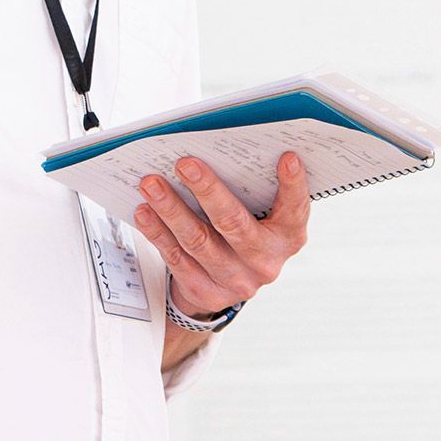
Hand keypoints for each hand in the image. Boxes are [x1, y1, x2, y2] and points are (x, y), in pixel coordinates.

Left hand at [134, 152, 311, 317]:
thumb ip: (258, 188)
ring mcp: (236, 281)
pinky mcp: (206, 291)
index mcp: (288, 237)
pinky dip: (158, 232)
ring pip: (198, 241)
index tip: (286, 158)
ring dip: (171, 209)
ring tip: (152, 184)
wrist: (232, 283)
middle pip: (233, 224)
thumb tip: (224, 149)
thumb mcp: (266, 214)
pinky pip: (177, 258)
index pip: (295, 209)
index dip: (293, 185)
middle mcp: (265, 262)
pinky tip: (145, 211)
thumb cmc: (249, 231)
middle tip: (185, 164)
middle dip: (207, 190)